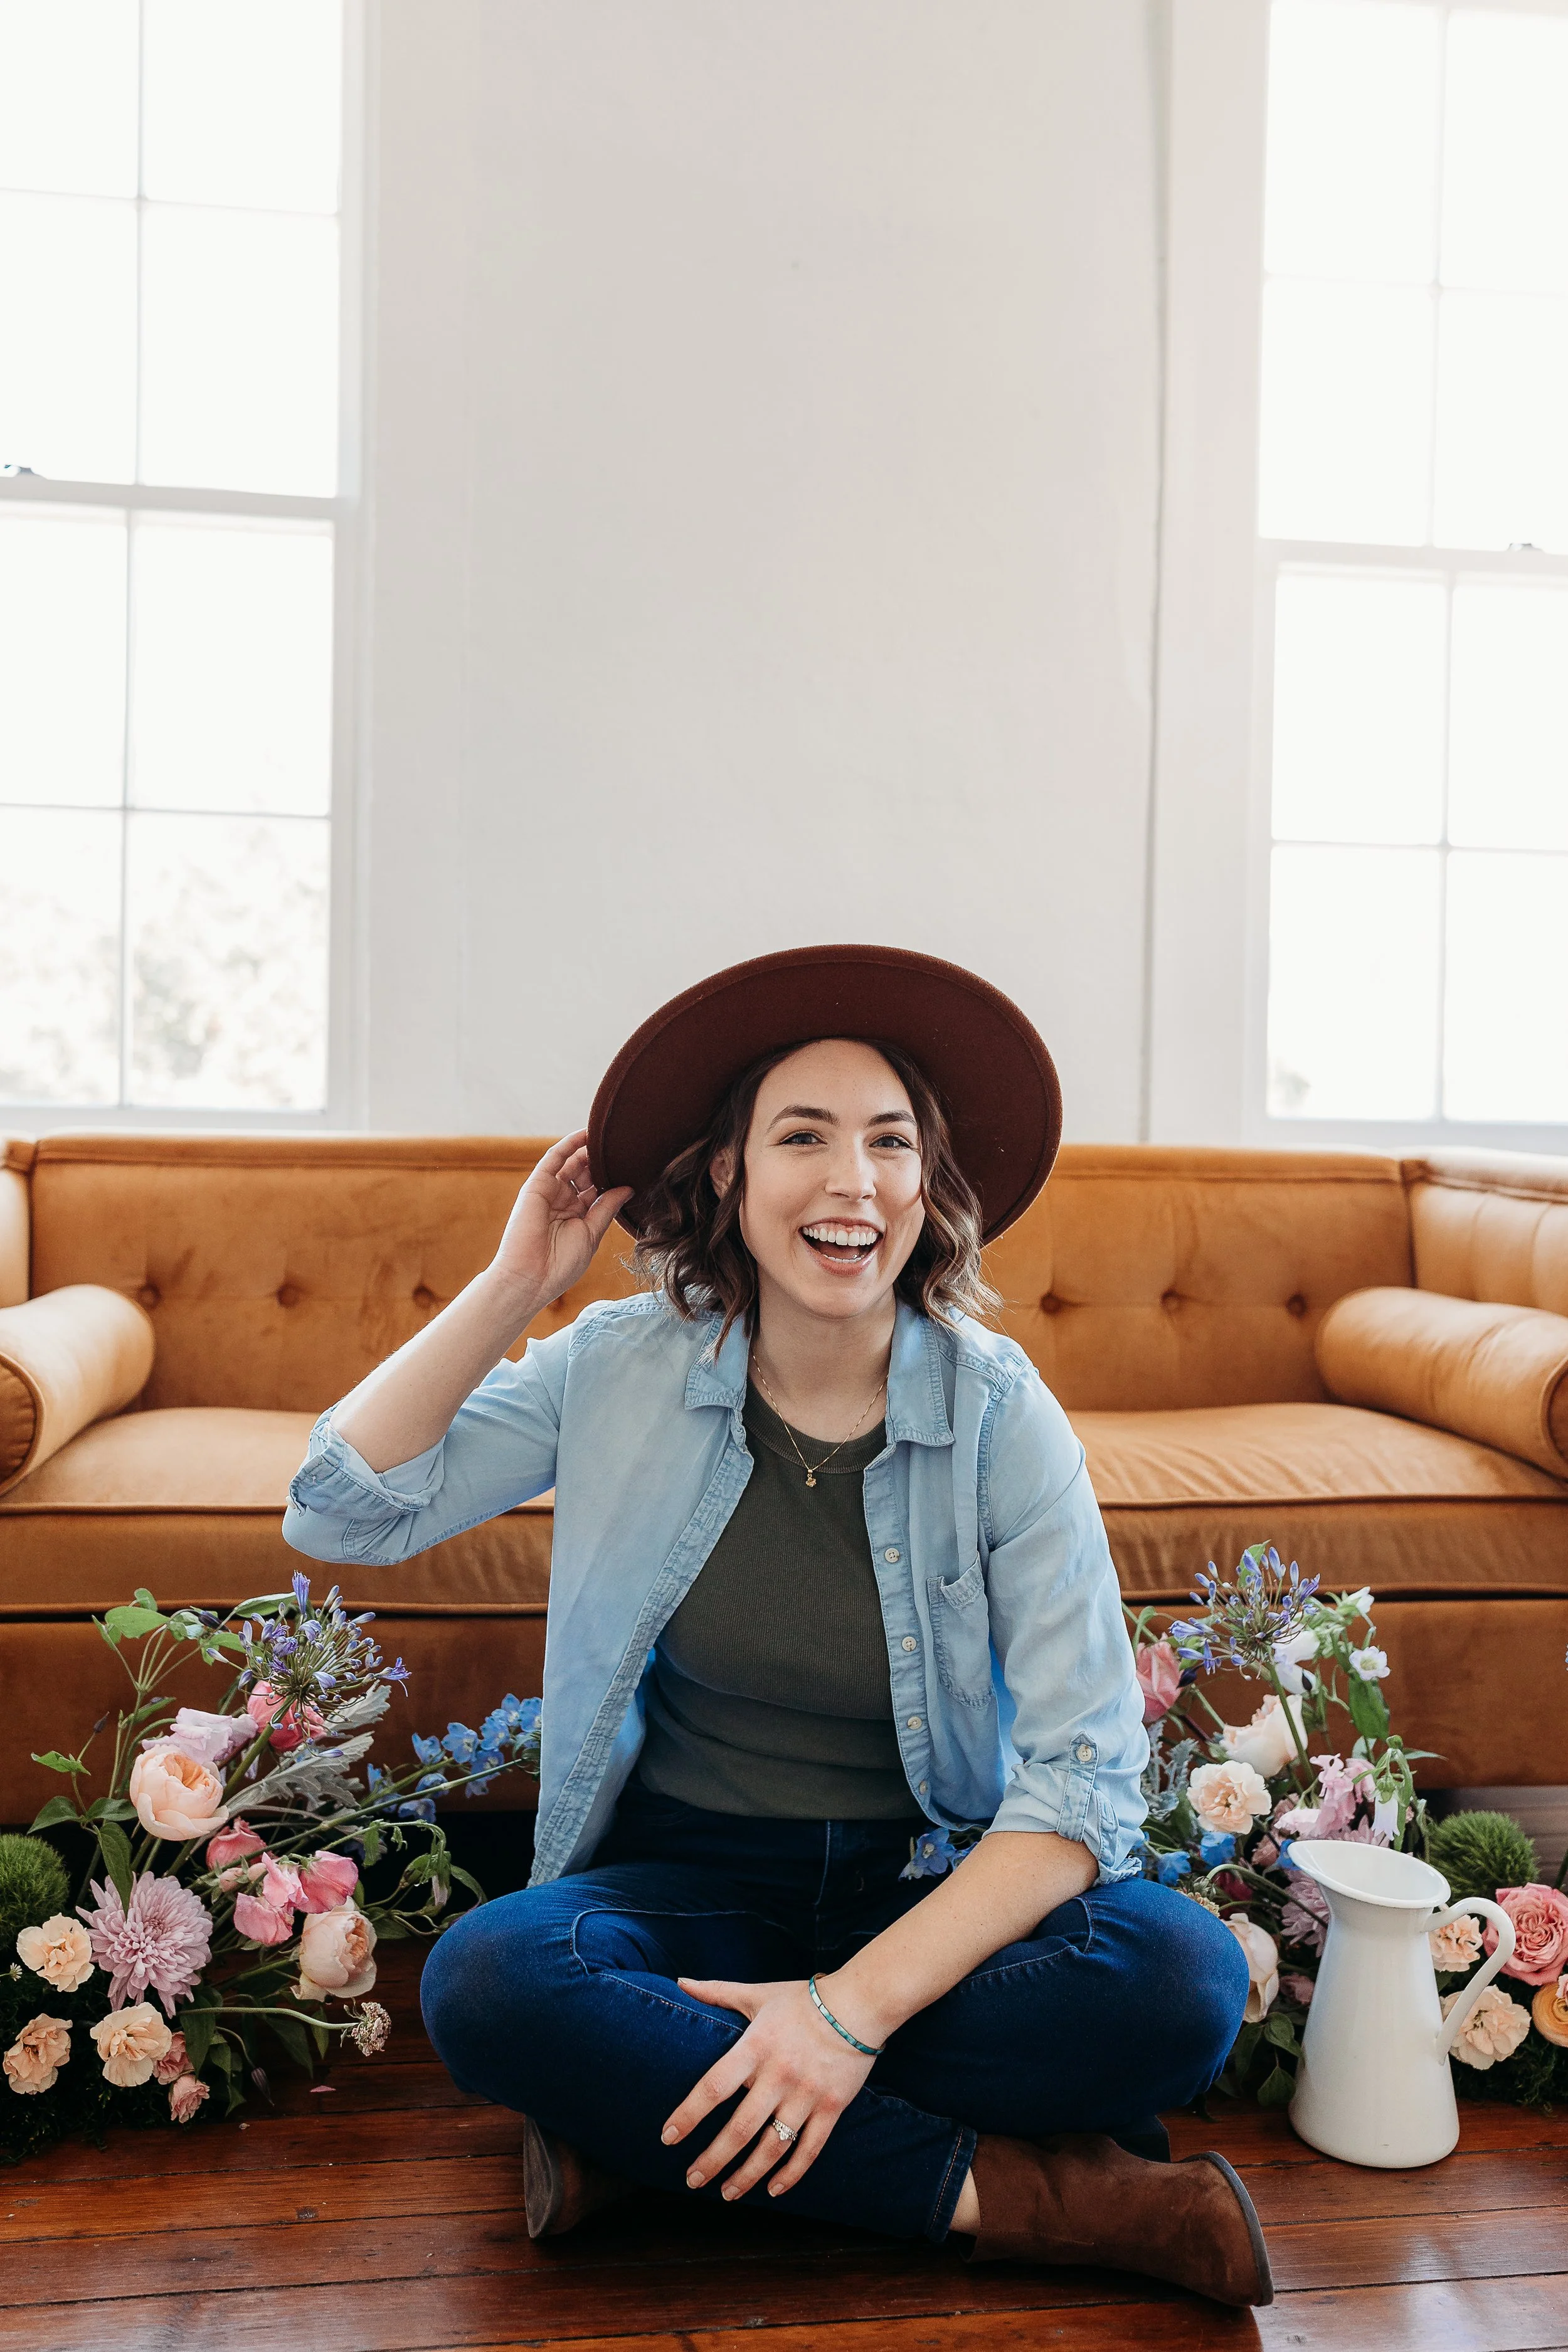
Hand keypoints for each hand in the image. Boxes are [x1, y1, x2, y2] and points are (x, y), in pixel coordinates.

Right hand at [489, 1129, 632, 1307]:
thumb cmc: (560, 1265)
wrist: (529, 1278)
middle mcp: (562, 1202)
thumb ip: (607, 1207)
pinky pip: (554, 1158)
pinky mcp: (536, 1185)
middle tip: (624, 1153)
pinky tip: (586, 1134)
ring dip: (589, 1152)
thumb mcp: (592, 1233)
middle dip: (602, 1164)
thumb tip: (628, 1187)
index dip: (612, 1179)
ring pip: (571, 1163)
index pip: (596, 1190)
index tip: (632, 1168)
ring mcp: (549, 1192)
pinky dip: (569, 1145)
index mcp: (576, 1217)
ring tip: (610, 1140)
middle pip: (585, 1174)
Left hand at [661, 1976, 877, 2200]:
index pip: (713, 2087)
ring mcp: (806, 2095)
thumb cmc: (803, 1999)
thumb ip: (717, 1992)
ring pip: (772, 2148)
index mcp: (755, 2046)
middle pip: (739, 2129)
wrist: (859, 2004)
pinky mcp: (831, 2108)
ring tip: (726, 2193)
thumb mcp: (758, 1994)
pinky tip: (772, 2190)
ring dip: (746, 2176)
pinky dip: (790, 2175)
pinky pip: (809, 2150)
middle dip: (712, 2160)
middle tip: (692, 2180)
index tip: (668, 2137)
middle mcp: (778, 2075)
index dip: (689, 2115)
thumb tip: (680, 1983)